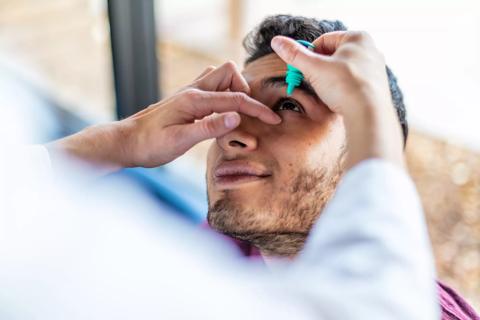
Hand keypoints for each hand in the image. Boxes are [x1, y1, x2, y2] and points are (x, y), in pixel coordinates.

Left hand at [47, 62, 280, 173]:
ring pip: (220, 76)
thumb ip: (209, 127)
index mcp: (193, 100)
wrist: (126, 142)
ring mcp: (188, 92)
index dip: (257, 109)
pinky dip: (223, 94)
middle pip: (228, 73)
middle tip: (249, 114)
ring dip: (233, 90)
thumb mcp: (180, 141)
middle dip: (244, 90)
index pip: (234, 99)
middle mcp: (192, 90)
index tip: (273, 120)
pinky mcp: (185, 99)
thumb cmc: (150, 145)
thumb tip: (237, 116)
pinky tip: (221, 113)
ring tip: (237, 113)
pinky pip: (210, 86)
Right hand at [271, 32, 403, 168]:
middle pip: (333, 55)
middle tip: (311, 80)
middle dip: (319, 68)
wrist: (368, 114)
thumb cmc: (345, 87)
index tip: (302, 68)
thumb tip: (277, 41)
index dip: (309, 54)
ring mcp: (374, 68)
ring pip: (342, 69)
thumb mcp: (314, 68)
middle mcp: (369, 50)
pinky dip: (341, 89)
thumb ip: (294, 55)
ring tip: (326, 92)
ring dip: (329, 79)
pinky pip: (352, 83)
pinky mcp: (376, 86)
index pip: (324, 40)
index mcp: (357, 38)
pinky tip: (338, 99)